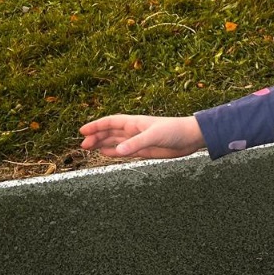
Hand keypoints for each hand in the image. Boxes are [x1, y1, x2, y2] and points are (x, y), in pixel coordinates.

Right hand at [79, 115, 205, 158]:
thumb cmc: (175, 131)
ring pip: (115, 141)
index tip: (82, 131)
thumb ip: (135, 144)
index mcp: (135, 123)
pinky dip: (113, 151)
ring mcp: (138, 140)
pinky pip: (124, 150)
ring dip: (102, 143)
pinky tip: (105, 153)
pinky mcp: (144, 149)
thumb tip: (117, 151)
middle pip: (110, 132)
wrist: (191, 138)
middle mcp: (134, 130)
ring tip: (88, 148)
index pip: (110, 122)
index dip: (96, 126)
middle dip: (96, 136)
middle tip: (82, 145)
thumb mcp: (154, 136)